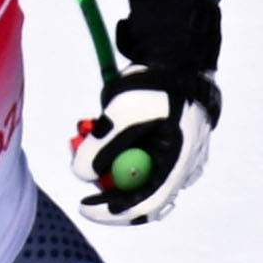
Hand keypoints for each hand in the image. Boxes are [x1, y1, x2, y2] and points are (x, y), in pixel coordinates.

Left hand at [82, 0, 222, 224]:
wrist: (180, 50)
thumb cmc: (156, 82)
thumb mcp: (122, 113)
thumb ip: (101, 147)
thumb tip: (80, 175)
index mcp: (179, 164)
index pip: (145, 206)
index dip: (111, 212)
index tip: (83, 205)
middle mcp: (183, 166)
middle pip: (139, 192)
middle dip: (105, 182)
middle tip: (79, 164)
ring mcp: (178, 155)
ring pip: (137, 173)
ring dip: (109, 161)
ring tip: (88, 130)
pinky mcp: (169, 141)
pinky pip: (141, 156)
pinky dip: (120, 147)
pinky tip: (107, 123)